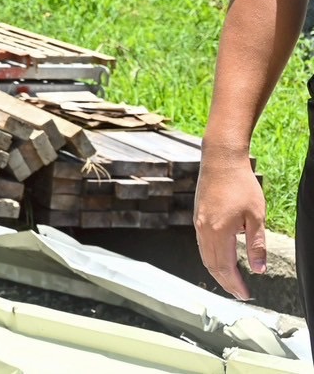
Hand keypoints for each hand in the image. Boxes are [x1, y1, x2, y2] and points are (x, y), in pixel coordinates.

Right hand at [194, 146, 266, 299]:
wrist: (220, 160)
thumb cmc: (241, 185)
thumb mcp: (256, 216)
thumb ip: (256, 245)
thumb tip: (259, 270)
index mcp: (218, 231)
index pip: (225, 267)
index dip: (235, 284)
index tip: (246, 295)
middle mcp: (203, 229)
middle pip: (211, 265)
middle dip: (225, 282)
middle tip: (239, 293)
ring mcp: (198, 222)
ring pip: (204, 255)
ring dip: (217, 271)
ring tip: (232, 281)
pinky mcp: (198, 216)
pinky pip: (202, 244)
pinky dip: (211, 257)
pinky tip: (221, 259)